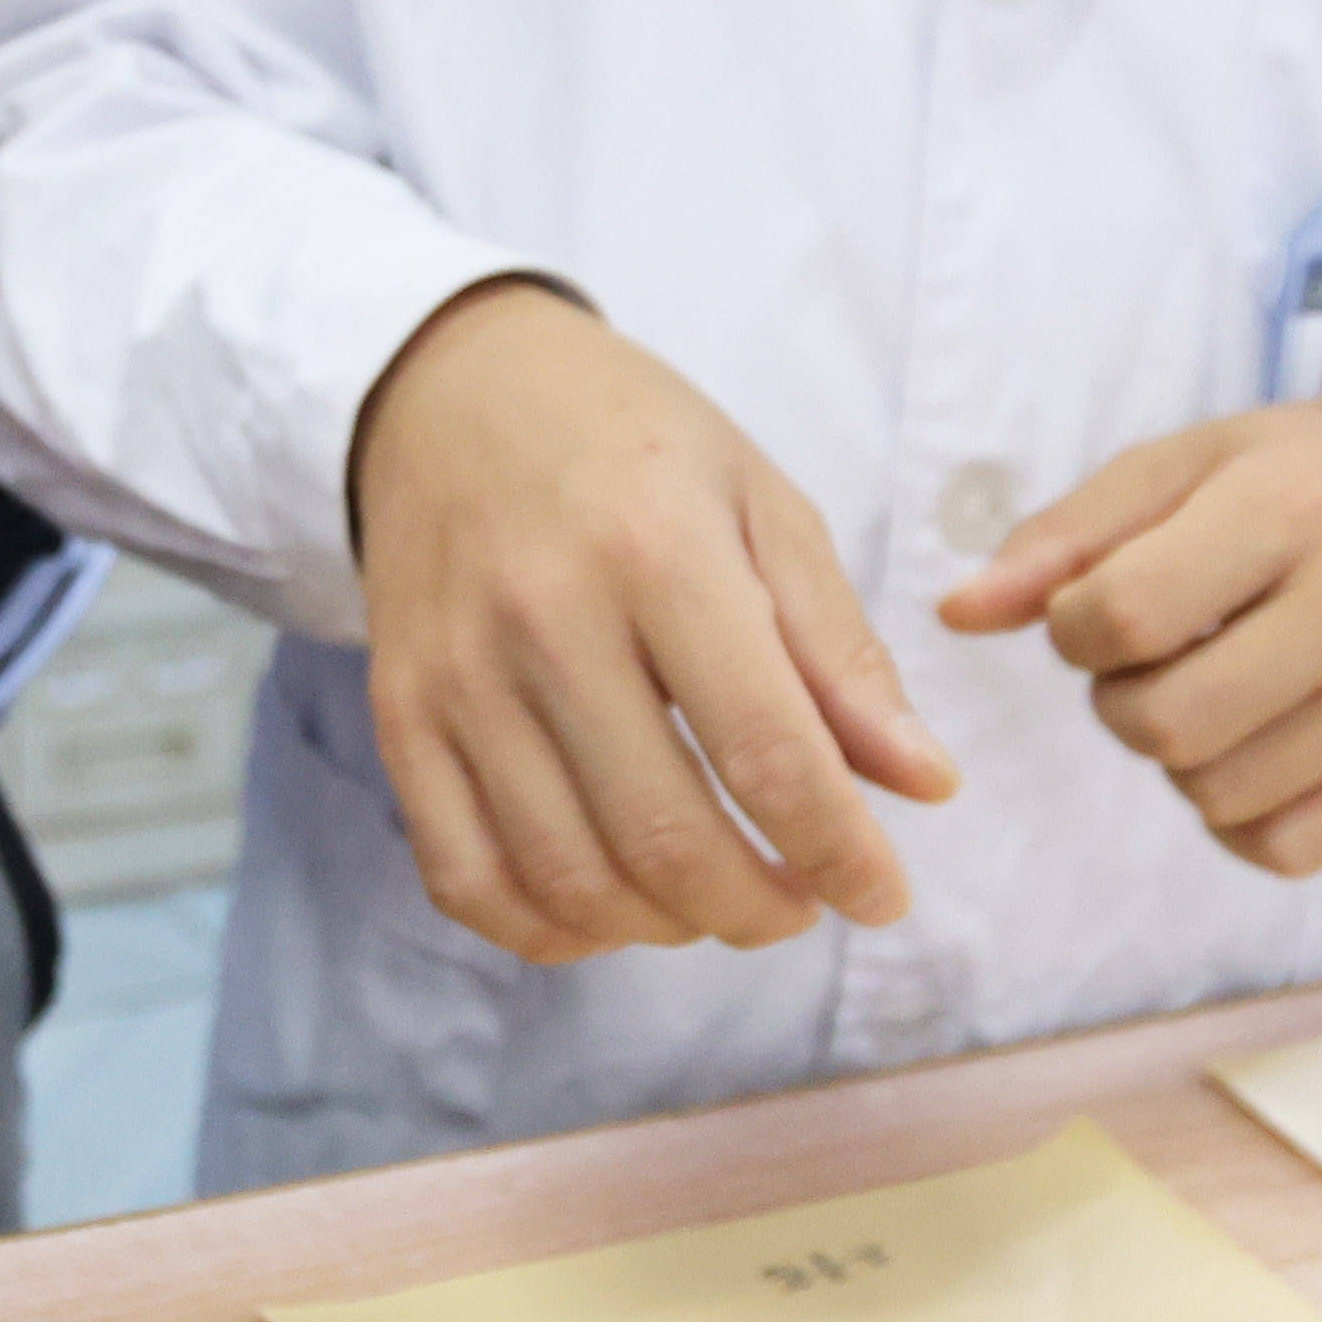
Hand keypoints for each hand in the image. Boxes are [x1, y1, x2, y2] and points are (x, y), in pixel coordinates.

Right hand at [339, 279, 950, 959]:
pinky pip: (466, 879)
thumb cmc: (631, 444)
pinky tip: (612, 911)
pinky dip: (548, 932)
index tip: (882, 897)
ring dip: (666, 926)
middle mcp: (544, 617)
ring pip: (568, 876)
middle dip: (758, 908)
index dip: (839, 852)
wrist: (451, 389)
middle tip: (800, 903)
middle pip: (665, 836)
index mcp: (657, 550)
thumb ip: (840, 650)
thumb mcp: (762, 504)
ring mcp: (457, 676)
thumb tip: (923, 784)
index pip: (766, 751)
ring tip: (717, 899)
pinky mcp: (398, 717)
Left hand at [944, 378, 1321, 878]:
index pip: (1122, 615)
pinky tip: (1255, 745)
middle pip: (1164, 724)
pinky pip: (1279, 848)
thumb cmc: (1303, 480)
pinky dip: (1238, 815)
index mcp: (1292, 508)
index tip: (1097, 610)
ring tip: (1216, 688)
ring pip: (1215, 794)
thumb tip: (957, 614)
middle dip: (1122, 701)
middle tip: (1156, 658)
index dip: (1073, 628)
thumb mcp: (1186, 464)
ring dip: (1180, 757)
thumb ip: (1065, 536)